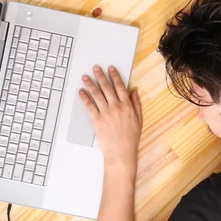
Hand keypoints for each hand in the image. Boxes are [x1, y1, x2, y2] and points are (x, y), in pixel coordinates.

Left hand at [79, 65, 141, 180]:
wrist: (121, 152)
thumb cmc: (131, 139)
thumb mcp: (139, 120)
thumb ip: (136, 105)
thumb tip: (134, 91)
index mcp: (127, 106)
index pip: (120, 86)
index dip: (114, 76)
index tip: (110, 68)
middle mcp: (116, 107)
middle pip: (107, 87)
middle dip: (100, 76)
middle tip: (95, 68)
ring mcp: (106, 113)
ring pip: (97, 94)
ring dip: (90, 84)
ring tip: (85, 77)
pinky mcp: (97, 120)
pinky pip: (90, 106)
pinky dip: (85, 98)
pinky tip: (81, 92)